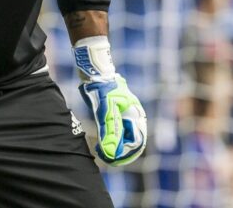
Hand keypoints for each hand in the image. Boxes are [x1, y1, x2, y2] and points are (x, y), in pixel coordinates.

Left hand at [74, 36, 146, 165]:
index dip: (126, 153)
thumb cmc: (103, 89)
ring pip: (123, 138)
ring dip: (115, 147)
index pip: (137, 142)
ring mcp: (125, 115)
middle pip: (131, 142)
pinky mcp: (115, 114)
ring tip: (101, 152)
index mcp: (136, 116)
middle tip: (105, 157)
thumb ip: (109, 132)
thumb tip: (111, 153)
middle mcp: (133, 117)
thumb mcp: (106, 112)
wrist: (95, 73)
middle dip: (120, 152)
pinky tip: (100, 144)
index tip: (112, 159)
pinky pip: (116, 132)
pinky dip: (110, 140)